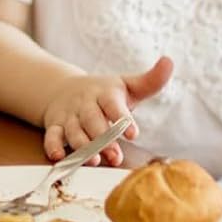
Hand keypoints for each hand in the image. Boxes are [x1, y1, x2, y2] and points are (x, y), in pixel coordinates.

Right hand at [40, 57, 173, 163]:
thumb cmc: (105, 93)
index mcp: (105, 93)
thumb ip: (150, 80)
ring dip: (82, 146)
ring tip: (94, 160)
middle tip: (115, 156)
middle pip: (93, 121)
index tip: (132, 133)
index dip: (122, 118)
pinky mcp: (55, 125)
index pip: (113, 104)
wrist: (64, 89)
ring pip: (73, 130)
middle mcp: (86, 103)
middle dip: (103, 139)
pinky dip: (52, 145)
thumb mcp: (127, 86)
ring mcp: (69, 115)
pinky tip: (58, 156)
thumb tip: (169, 61)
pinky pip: (51, 135)